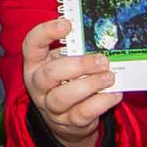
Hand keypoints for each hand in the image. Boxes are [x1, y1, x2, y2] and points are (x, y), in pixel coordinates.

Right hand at [19, 16, 117, 146]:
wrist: (66, 121)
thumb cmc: (66, 82)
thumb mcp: (64, 63)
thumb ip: (75, 52)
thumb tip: (99, 39)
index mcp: (35, 64)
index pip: (31, 45)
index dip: (46, 32)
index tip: (68, 24)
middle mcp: (38, 86)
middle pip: (49, 74)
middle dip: (77, 66)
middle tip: (101, 60)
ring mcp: (51, 107)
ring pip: (63, 97)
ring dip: (89, 85)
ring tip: (109, 77)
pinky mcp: (69, 122)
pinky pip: (84, 113)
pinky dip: (102, 102)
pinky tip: (114, 93)